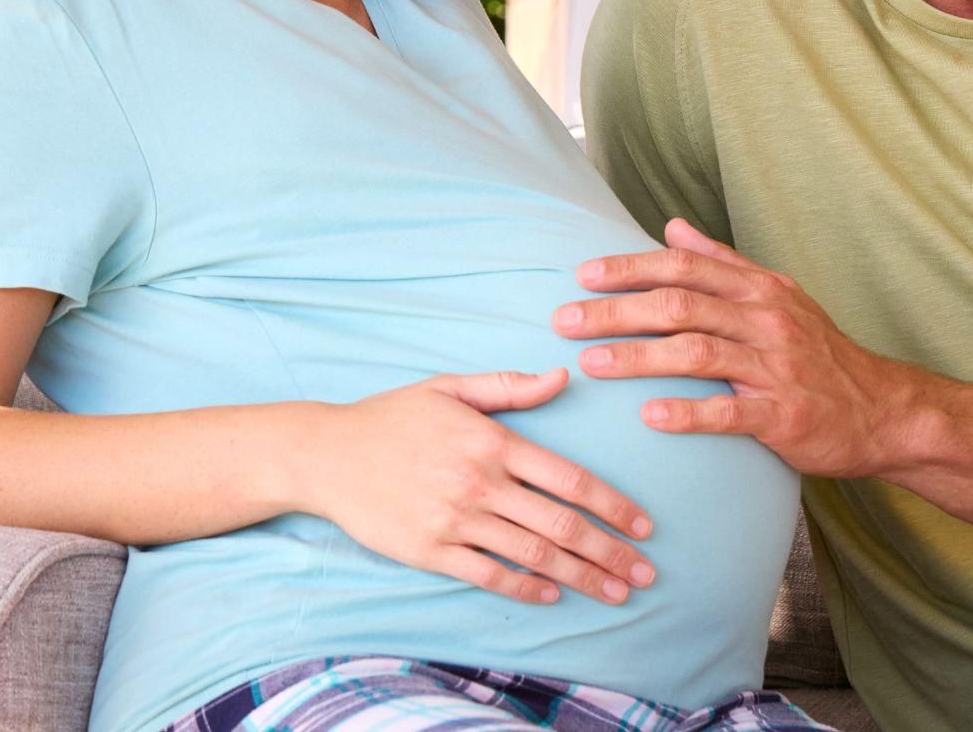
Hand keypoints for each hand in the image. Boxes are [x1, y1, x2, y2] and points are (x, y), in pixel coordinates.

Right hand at [301, 370, 656, 604]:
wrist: (326, 454)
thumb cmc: (393, 416)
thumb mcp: (451, 388)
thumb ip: (510, 387)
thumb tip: (563, 377)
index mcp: (492, 442)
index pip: (569, 478)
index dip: (613, 504)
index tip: (644, 525)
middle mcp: (479, 483)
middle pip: (560, 525)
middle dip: (609, 551)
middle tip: (645, 573)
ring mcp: (454, 521)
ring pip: (531, 556)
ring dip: (580, 577)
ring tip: (616, 592)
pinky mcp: (429, 551)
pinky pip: (487, 575)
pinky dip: (524, 589)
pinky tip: (552, 595)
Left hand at [554, 220, 915, 476]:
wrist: (881, 409)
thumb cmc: (820, 353)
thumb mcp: (777, 296)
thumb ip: (723, 262)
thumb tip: (672, 226)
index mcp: (759, 289)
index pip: (685, 267)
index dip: (632, 268)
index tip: (584, 275)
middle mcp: (766, 320)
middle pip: (680, 306)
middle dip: (617, 311)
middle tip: (565, 320)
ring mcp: (776, 368)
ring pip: (696, 353)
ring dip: (637, 357)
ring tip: (590, 364)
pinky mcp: (784, 415)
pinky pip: (729, 413)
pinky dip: (688, 413)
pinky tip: (649, 417)